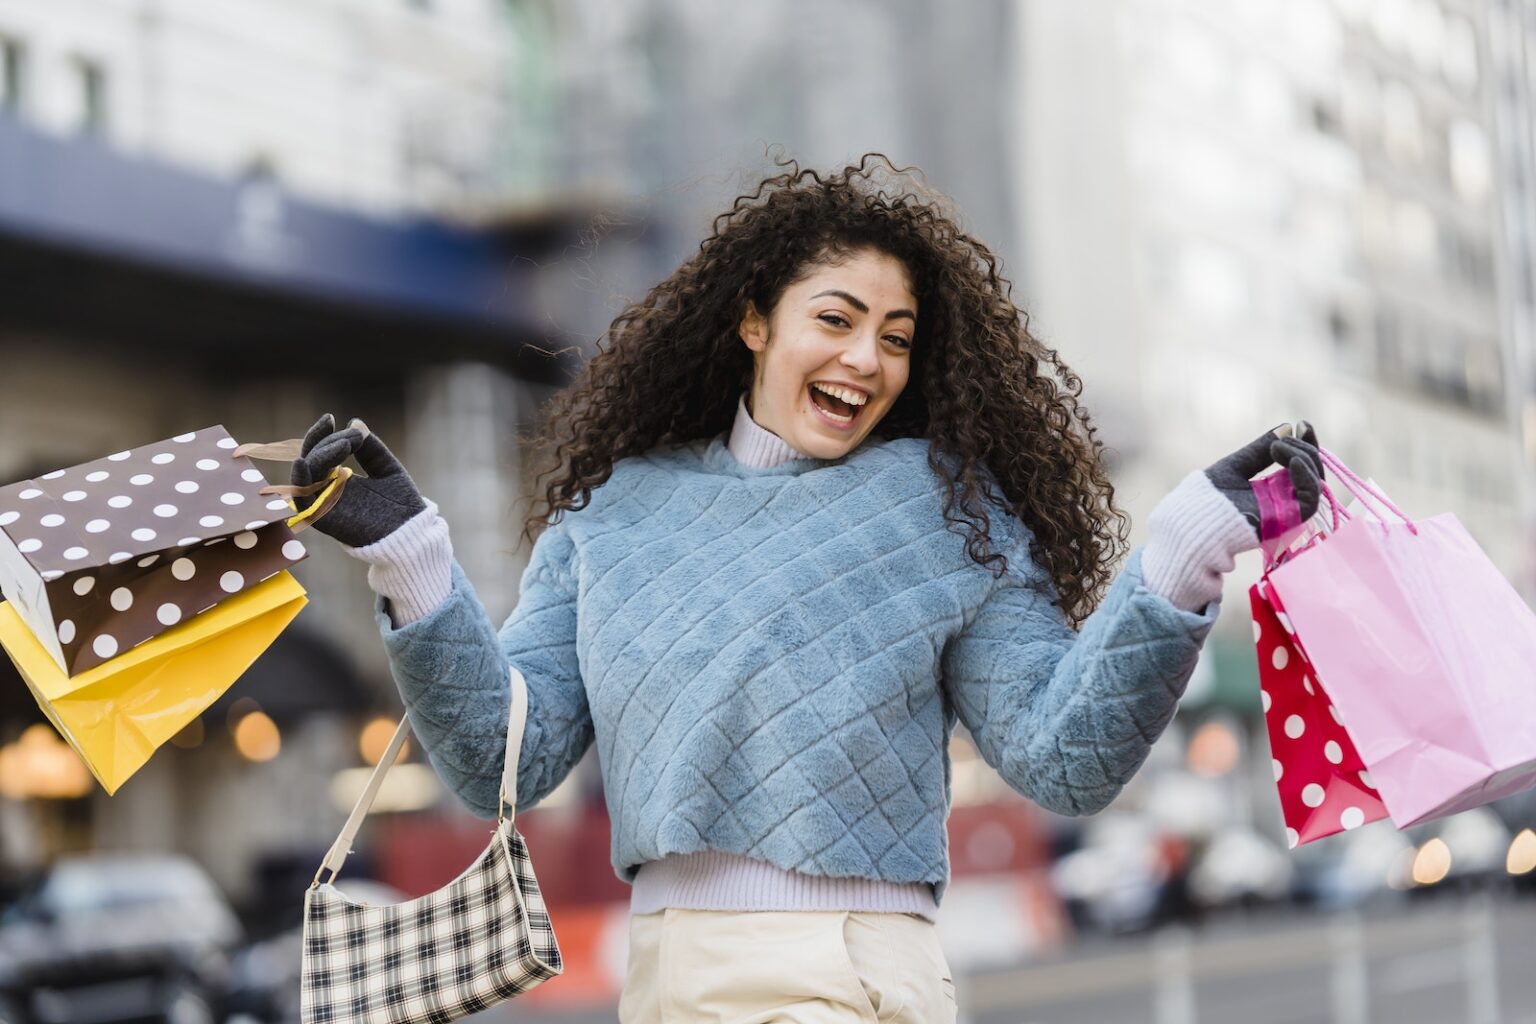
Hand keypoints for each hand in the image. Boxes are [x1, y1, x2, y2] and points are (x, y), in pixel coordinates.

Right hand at [291, 414, 427, 547]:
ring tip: (345, 444)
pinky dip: (299, 480)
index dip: (322, 435)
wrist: (413, 531)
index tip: (332, 418)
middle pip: (310, 460)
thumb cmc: (402, 503)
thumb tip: (355, 422)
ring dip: (320, 454)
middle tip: (350, 436)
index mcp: (341, 479)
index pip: (320, 453)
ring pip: (307, 475)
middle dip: (322, 441)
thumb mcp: (387, 468)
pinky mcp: (324, 518)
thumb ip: (371, 449)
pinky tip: (304, 461)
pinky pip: (303, 499)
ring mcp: (325, 503)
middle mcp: (329, 490)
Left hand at [1204, 421, 1323, 539]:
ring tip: (1278, 448)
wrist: (1195, 516)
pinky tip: (1292, 461)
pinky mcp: (1288, 521)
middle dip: (1305, 449)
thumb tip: (1287, 427)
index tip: (1303, 424)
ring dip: (1304, 458)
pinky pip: (1310, 499)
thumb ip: (1260, 450)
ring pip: (1315, 483)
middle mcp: (1285, 500)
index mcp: (1274, 488)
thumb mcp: (1237, 464)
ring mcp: (1288, 511)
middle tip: (1280, 441)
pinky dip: (1307, 478)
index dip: (1307, 444)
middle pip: (1313, 473)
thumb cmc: (1209, 494)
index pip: (1302, 465)